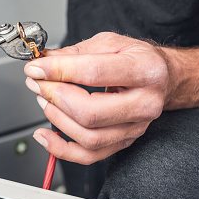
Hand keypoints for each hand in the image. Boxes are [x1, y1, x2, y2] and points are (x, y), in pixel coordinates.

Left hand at [24, 32, 172, 164]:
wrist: (163, 78)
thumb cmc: (137, 59)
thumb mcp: (110, 43)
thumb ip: (75, 52)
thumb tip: (43, 62)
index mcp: (145, 70)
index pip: (94, 73)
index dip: (58, 71)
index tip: (36, 68)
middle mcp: (145, 103)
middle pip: (90, 112)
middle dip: (55, 97)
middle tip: (37, 83)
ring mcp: (136, 127)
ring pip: (88, 137)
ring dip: (56, 119)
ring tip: (43, 99)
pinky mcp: (124, 142)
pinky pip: (89, 155)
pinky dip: (61, 149)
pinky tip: (44, 135)